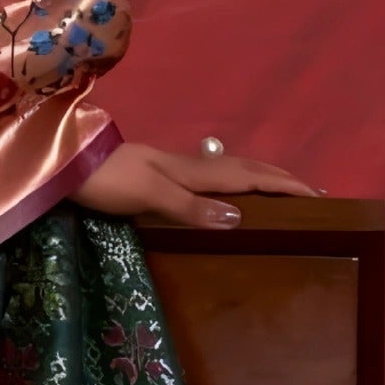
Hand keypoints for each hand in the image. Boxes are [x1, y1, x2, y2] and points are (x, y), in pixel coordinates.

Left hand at [79, 135, 314, 229]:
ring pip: (230, 172)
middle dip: (281, 180)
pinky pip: (212, 180)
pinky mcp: (159, 176)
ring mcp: (173, 169)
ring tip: (282, 193)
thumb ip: (191, 208)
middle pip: (246, 169)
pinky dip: (235, 185)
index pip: (251, 176)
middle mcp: (189, 167)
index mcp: (193, 171)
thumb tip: (240, 219)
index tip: (320, 196)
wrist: (65, 165)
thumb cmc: (106, 180)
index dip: (285, 185)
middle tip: (312, 194)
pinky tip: (229, 196)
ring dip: (261, 180)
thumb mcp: (149, 194)